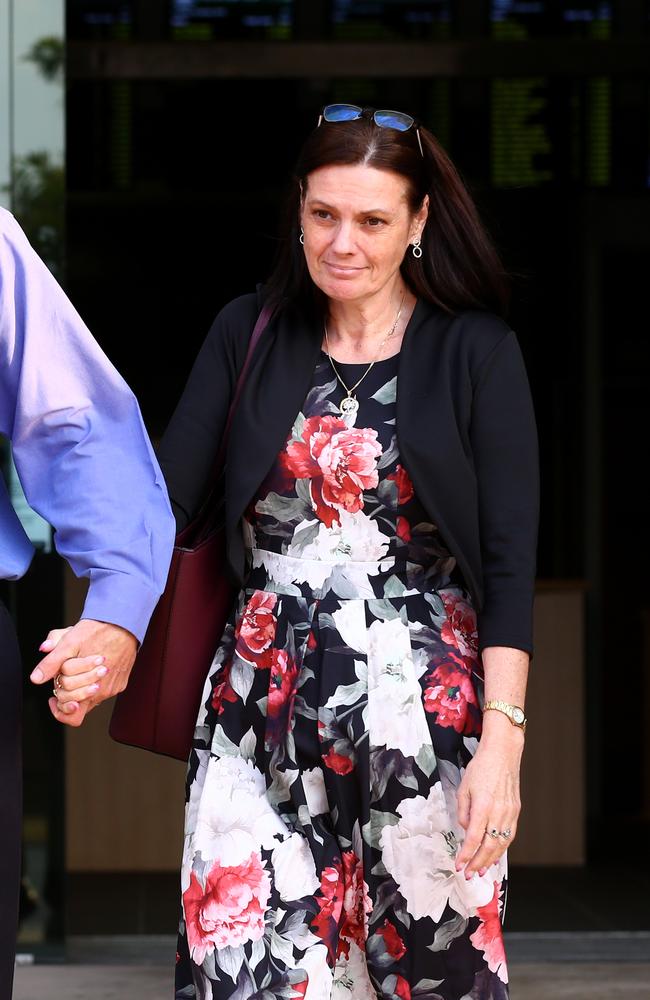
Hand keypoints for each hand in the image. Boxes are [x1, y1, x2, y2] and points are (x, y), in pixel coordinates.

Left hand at [30, 619, 137, 727]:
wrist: (122, 622)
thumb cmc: (96, 631)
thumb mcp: (68, 643)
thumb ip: (51, 663)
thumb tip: (36, 678)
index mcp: (88, 685)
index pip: (72, 713)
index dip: (59, 708)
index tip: (53, 697)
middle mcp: (102, 691)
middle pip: (79, 707)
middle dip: (66, 694)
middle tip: (63, 677)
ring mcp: (113, 687)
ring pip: (91, 698)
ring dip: (81, 687)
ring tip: (78, 668)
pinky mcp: (121, 682)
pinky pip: (104, 690)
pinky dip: (95, 682)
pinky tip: (92, 666)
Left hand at [455, 712, 523, 876]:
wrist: (503, 753)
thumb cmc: (481, 767)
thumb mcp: (463, 787)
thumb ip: (463, 811)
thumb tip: (465, 829)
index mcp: (482, 806)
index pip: (472, 838)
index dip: (465, 855)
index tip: (459, 865)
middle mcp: (498, 812)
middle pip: (488, 846)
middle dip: (478, 863)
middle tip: (469, 875)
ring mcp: (509, 812)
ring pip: (501, 844)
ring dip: (491, 860)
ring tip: (481, 871)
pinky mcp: (516, 811)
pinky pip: (509, 835)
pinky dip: (502, 848)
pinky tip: (495, 855)